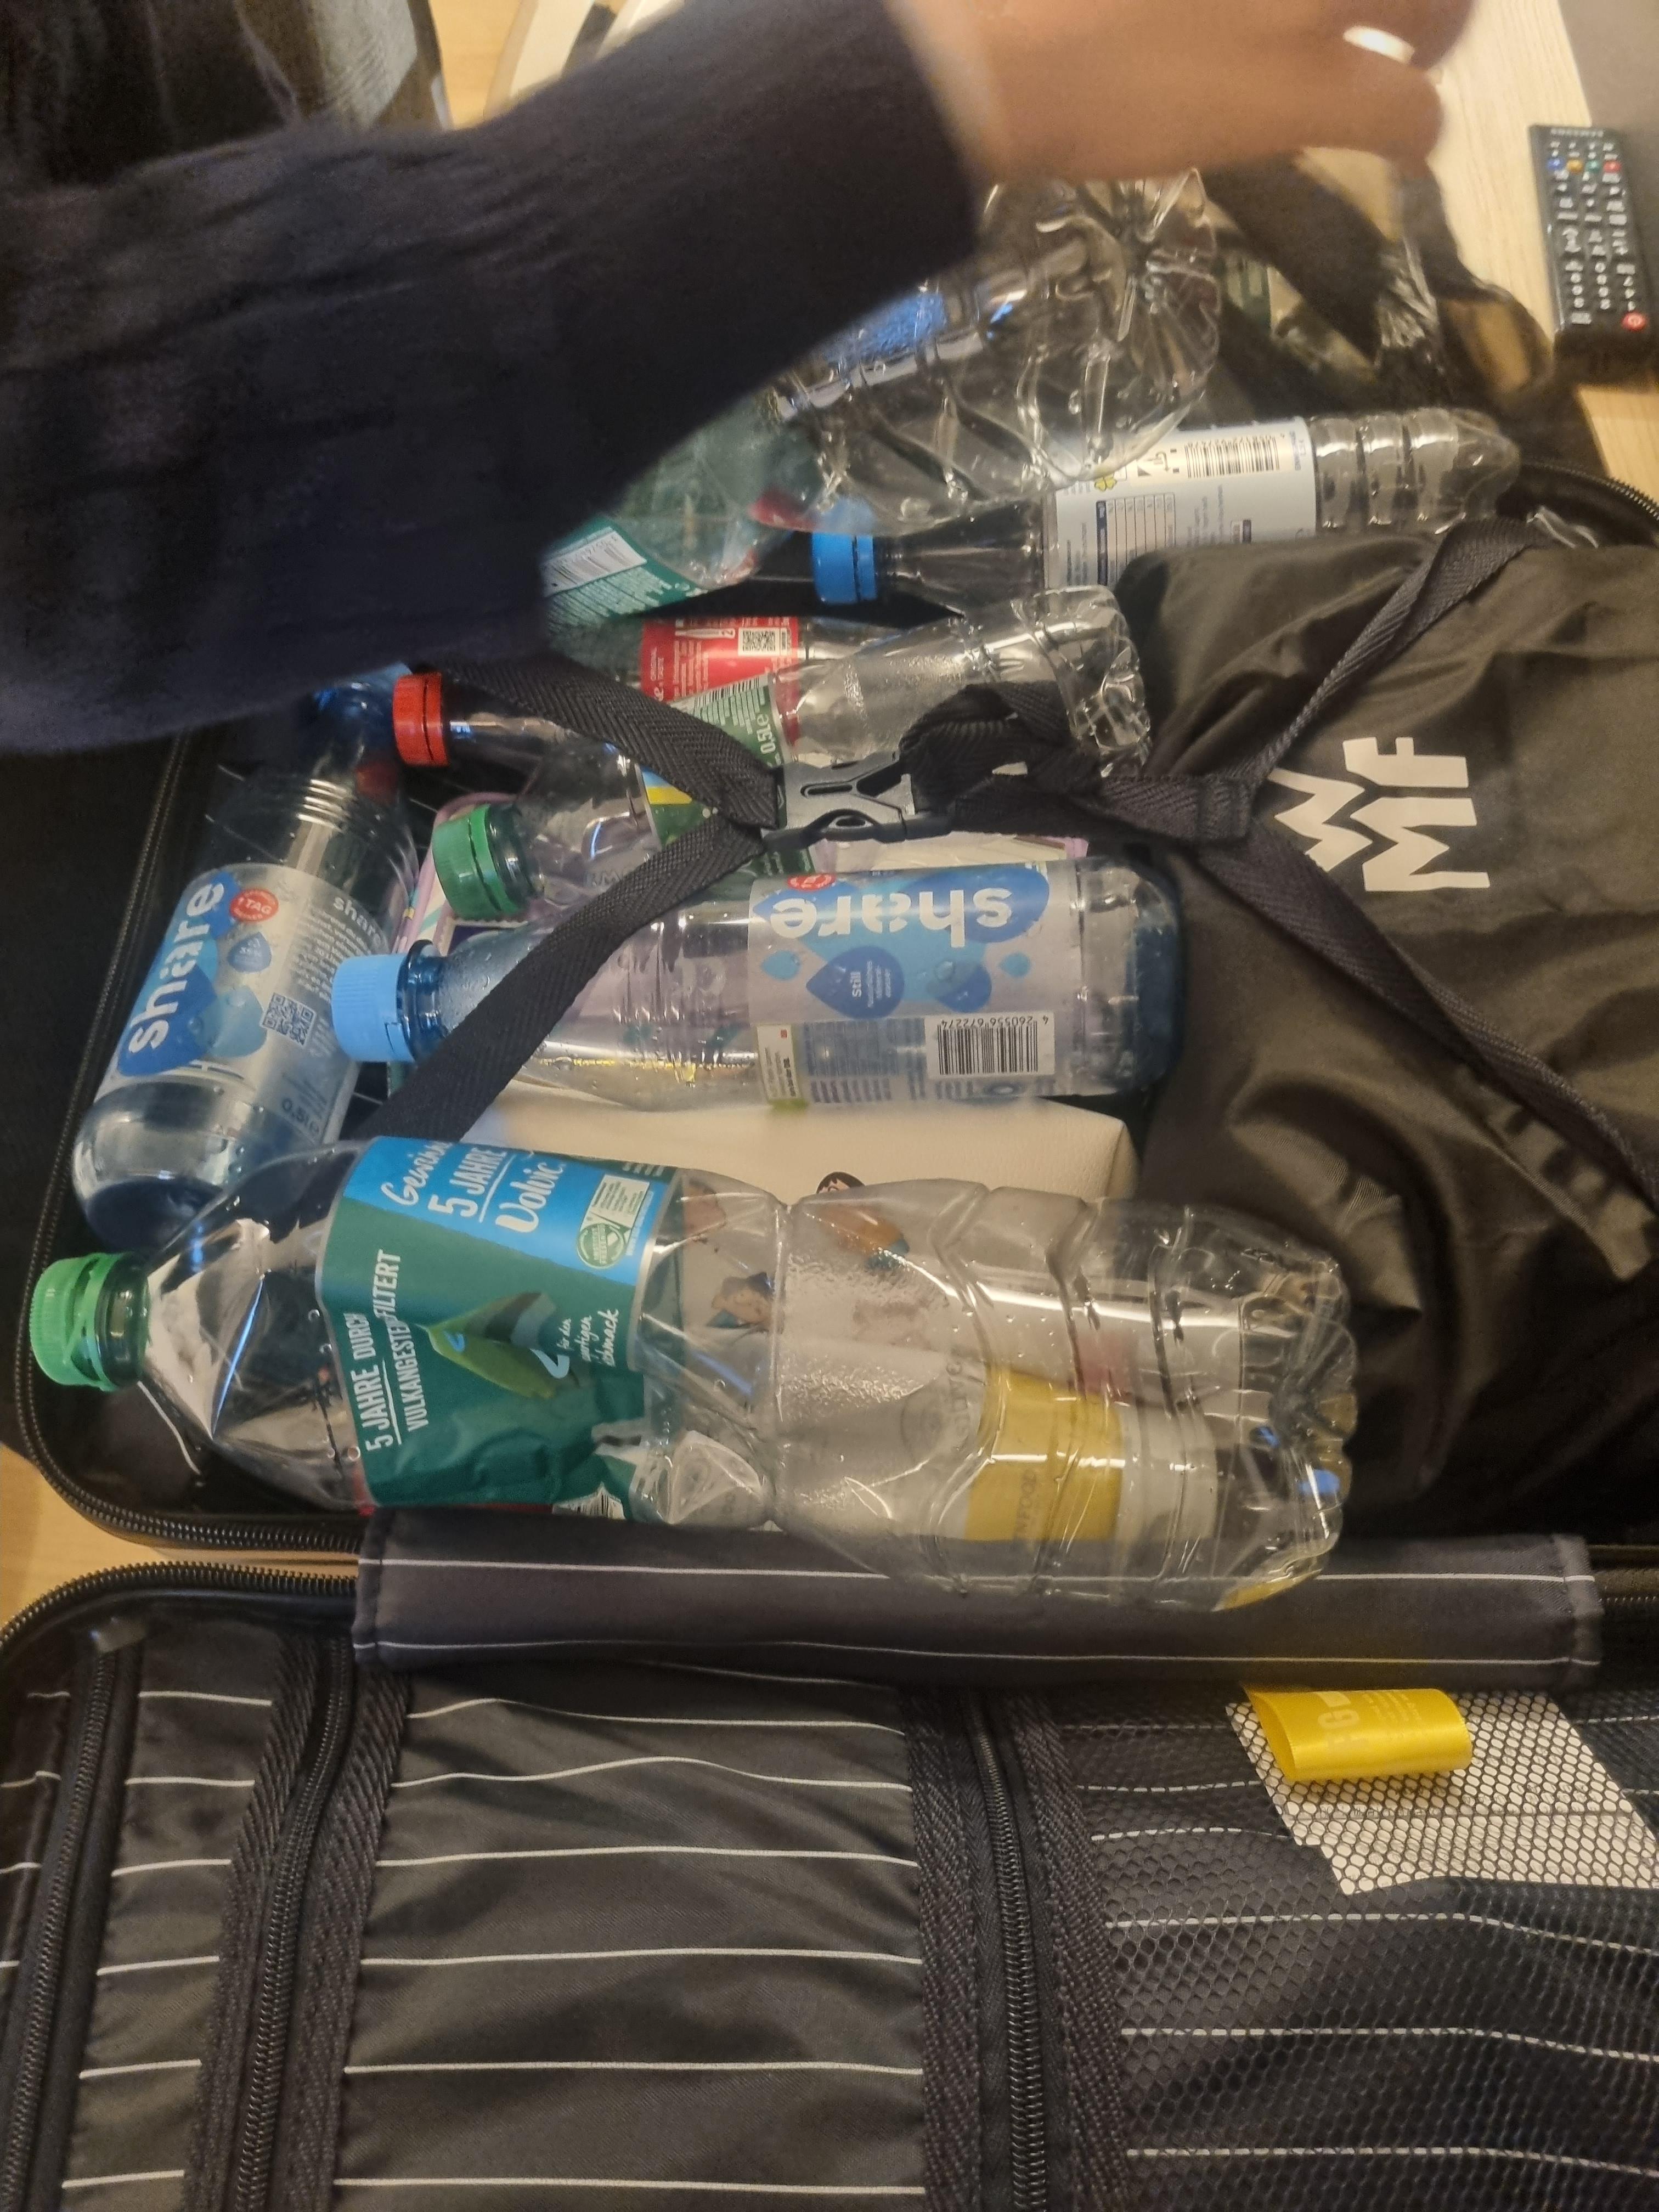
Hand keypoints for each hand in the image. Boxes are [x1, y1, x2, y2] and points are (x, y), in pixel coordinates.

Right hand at [890, 0, 1473, 182]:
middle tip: (1406, 6)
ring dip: (1438, 30)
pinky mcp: (1304, 93)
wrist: (998, 53)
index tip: (1313, 5)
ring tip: (1421, 57)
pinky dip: (1417, 131)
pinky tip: (1406, 150)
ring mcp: (1310, 4)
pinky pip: (1407, 111)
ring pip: (1437, 5)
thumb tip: (1205, 6)